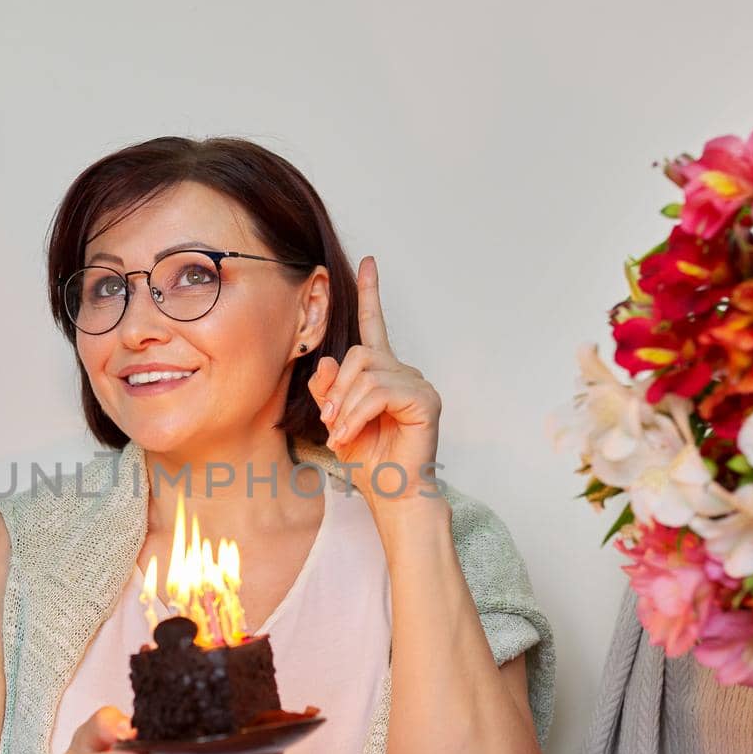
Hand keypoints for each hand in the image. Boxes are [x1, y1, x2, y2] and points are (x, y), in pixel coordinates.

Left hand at [307, 256, 442, 506]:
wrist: (389, 492)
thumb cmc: (367, 459)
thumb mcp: (334, 420)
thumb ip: (327, 389)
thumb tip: (327, 363)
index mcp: (382, 373)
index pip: (375, 326)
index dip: (371, 294)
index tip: (369, 262)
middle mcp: (403, 372)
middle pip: (359, 354)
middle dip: (337, 389)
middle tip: (331, 422)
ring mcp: (418, 385)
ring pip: (368, 373)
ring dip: (346, 407)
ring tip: (342, 435)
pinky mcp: (426, 400)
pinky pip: (380, 392)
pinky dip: (359, 413)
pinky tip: (353, 433)